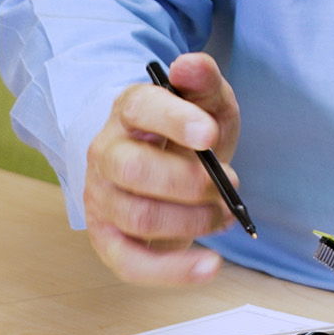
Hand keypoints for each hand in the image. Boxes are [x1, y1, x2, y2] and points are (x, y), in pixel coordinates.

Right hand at [83, 52, 240, 284]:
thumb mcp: (208, 100)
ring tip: (224, 215)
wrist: (166, 159)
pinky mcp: (107, 236)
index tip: (211, 134)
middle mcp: (107, 151)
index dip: (177, 121)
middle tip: (231, 184)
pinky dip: (171, 270)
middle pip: (137, 170)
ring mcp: (102, 196)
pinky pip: (130, 263)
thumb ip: (204, 81)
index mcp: (131, 109)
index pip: (144, 108)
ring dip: (193, 220)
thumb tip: (191, 64)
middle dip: (192, 182)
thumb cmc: (190, 129)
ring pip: (138, 215)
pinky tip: (208, 266)